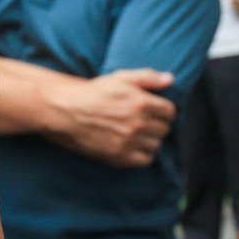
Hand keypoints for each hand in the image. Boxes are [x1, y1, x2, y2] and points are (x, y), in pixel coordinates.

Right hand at [55, 70, 176, 168]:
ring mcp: (129, 142)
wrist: (68, 111)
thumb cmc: (95, 92)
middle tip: (145, 122)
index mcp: (141, 103)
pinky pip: (145, 160)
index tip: (155, 111)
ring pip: (156, 145)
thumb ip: (148, 78)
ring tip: (139, 133)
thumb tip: (170, 79)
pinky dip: (143, 154)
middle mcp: (138, 123)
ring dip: (151, 140)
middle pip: (165, 129)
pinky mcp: (119, 156)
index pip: (170, 112)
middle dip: (157, 124)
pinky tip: (134, 146)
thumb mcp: (121, 78)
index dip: (163, 111)